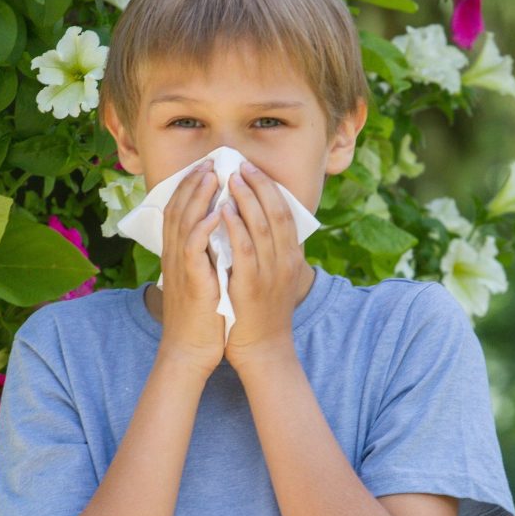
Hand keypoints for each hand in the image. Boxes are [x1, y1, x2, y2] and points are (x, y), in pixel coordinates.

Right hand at [157, 159, 225, 375]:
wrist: (190, 351)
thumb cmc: (202, 317)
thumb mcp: (202, 279)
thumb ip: (207, 255)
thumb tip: (221, 235)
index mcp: (178, 254)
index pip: (179, 211)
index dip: (190, 187)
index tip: (206, 167)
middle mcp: (174, 256)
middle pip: (178, 208)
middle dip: (193, 183)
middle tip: (209, 161)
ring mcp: (180, 268)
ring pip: (184, 223)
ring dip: (198, 197)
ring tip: (212, 176)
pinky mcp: (191, 282)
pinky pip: (192, 249)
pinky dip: (203, 229)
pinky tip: (216, 213)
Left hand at [220, 161, 307, 371]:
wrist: (263, 350)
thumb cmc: (262, 314)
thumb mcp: (274, 278)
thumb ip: (270, 252)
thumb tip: (258, 225)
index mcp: (290, 258)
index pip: (285, 213)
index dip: (269, 188)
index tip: (253, 169)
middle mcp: (284, 262)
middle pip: (276, 213)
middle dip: (259, 185)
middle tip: (241, 165)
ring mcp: (269, 273)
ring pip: (261, 226)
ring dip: (246, 198)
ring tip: (232, 177)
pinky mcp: (250, 285)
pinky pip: (243, 249)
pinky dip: (235, 226)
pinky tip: (224, 209)